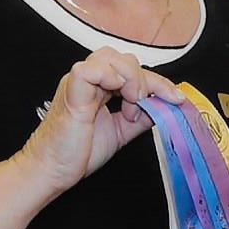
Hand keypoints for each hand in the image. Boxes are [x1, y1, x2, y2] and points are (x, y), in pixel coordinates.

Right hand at [17, 48, 184, 200]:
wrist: (52, 171)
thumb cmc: (77, 153)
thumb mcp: (120, 132)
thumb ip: (141, 117)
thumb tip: (164, 107)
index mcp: (99, 88)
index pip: (133, 71)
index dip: (158, 82)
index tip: (177, 99)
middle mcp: (89, 82)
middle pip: (123, 59)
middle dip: (146, 79)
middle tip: (146, 106)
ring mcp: (78, 84)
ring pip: (108, 57)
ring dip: (131, 78)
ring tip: (132, 103)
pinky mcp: (70, 93)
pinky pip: (88, 70)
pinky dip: (109, 77)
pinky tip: (119, 95)